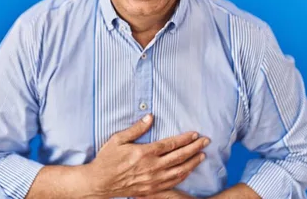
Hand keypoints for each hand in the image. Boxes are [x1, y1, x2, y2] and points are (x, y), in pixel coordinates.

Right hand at [85, 114, 209, 197]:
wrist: (100, 182)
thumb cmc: (107, 159)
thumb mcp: (118, 139)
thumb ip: (136, 128)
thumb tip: (150, 117)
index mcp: (145, 153)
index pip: (170, 144)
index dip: (184, 139)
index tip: (195, 134)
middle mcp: (152, 167)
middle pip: (179, 156)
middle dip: (194, 148)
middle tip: (206, 141)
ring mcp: (153, 180)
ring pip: (179, 170)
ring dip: (192, 162)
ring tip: (202, 155)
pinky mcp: (151, 189)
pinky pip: (172, 183)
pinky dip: (183, 176)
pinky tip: (189, 171)